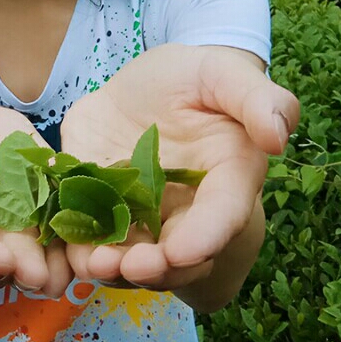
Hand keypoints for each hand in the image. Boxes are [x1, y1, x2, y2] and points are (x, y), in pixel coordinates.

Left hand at [59, 44, 298, 294]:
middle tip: (130, 267)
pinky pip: (87, 239)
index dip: (205, 239)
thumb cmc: (198, 76)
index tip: (183, 252)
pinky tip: (63, 251)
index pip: (222, 217)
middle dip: (155, 268)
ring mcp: (141, 216)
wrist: (146, 82)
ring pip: (131, 259)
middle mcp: (186, 211)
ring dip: (113, 269)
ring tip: (92, 264)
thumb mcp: (225, 73)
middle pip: (177, 255)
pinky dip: (76, 250)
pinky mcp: (98, 209)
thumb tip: (278, 137)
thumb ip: (258, 100)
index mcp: (227, 181)